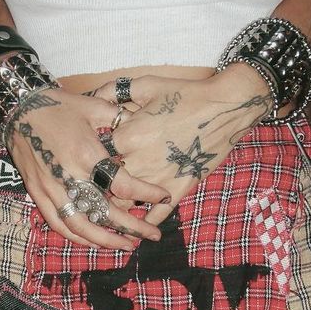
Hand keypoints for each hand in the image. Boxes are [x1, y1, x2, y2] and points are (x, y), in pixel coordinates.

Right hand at [4, 87, 169, 248]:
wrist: (18, 108)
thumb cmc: (59, 105)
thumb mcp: (94, 106)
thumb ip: (120, 119)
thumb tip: (143, 125)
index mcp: (87, 154)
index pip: (123, 185)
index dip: (146, 194)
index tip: (164, 196)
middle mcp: (70, 176)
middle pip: (105, 213)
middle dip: (132, 228)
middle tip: (152, 235)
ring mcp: (52, 188)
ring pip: (81, 226)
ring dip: (105, 240)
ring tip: (126, 246)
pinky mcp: (38, 194)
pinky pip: (58, 223)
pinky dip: (77, 236)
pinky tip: (93, 242)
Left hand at [95, 65, 272, 224]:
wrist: (225, 106)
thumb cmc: (185, 93)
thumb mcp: (146, 84)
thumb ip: (114, 90)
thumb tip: (91, 96)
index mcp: (127, 135)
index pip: (94, 154)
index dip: (89, 157)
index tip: (85, 160)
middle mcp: (138, 160)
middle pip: (105, 182)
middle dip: (97, 184)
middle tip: (90, 189)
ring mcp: (159, 177)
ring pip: (125, 201)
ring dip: (116, 205)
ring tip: (108, 208)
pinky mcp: (179, 188)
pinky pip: (156, 213)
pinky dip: (144, 221)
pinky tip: (137, 225)